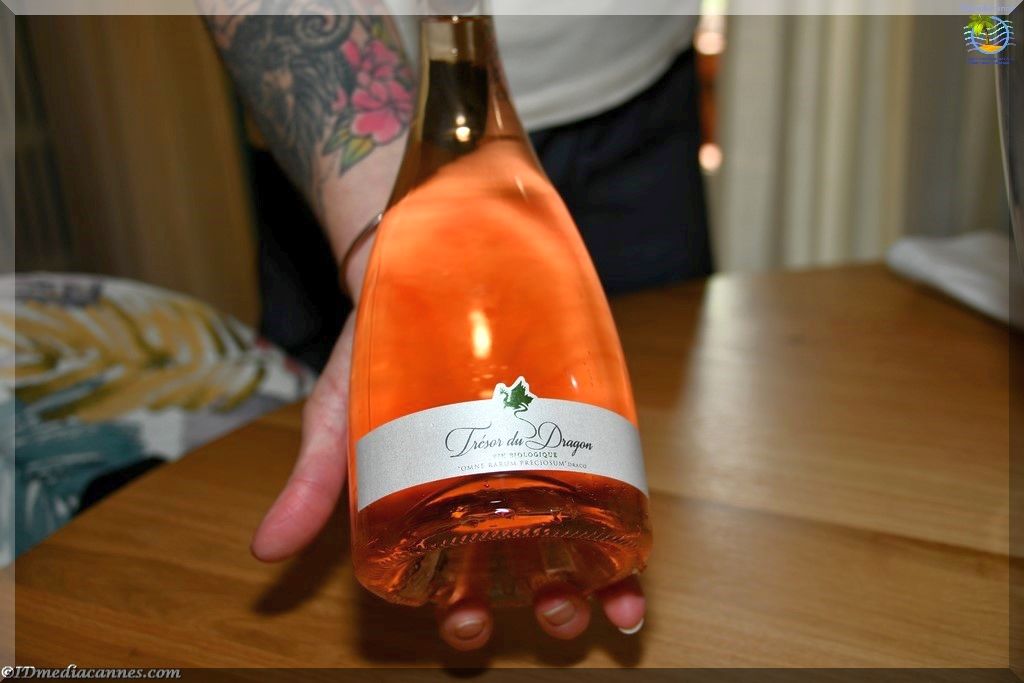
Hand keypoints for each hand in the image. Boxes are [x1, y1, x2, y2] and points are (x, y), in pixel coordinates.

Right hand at [250, 315, 646, 650]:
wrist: (423, 267)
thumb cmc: (374, 354)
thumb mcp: (338, 416)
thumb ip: (311, 480)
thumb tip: (263, 549)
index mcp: (434, 509)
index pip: (454, 582)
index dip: (463, 617)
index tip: (466, 626)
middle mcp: (495, 496)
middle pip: (527, 572)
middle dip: (547, 607)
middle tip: (555, 613)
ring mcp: (542, 461)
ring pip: (580, 542)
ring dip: (602, 586)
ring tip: (617, 609)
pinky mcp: (578, 422)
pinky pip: (610, 482)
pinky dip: (629, 524)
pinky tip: (641, 548)